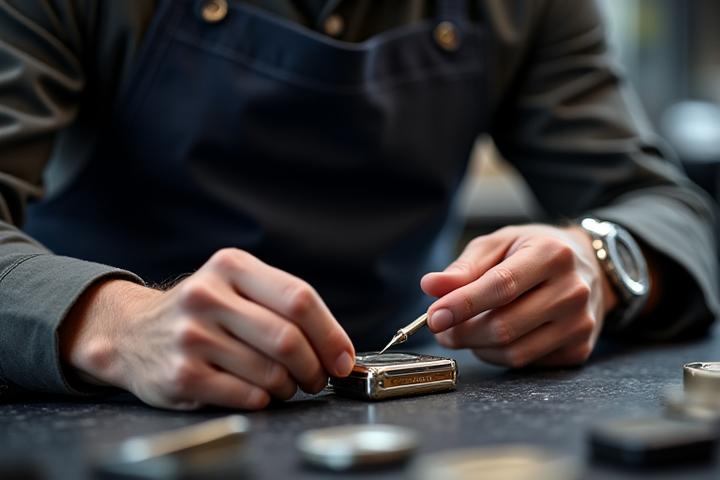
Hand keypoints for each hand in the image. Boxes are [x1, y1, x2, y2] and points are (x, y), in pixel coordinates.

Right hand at [60, 249, 354, 409]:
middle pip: (287, 338)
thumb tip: (336, 348)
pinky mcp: (181, 375)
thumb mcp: (234, 284)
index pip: (299, 299)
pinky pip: (246, 396)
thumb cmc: (201, 310)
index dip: (330, 334)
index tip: (342, 358)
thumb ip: (281, 303)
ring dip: (289, 386)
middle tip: (317, 378)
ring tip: (286, 384)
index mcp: (231, 267)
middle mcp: (207, 296)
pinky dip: (264, 400)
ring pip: (270, 372)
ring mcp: (191, 337)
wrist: (130, 332)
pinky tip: (259, 393)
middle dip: (314, 367)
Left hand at [421, 225, 617, 366]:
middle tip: (441, 329)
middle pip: (504, 326)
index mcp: (552, 254)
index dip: (462, 304)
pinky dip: (498, 356)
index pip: (501, 286)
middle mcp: (572, 290)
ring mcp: (580, 324)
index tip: (433, 316)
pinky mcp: (579, 349)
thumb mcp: (498, 245)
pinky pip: (526, 363)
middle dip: (462, 333)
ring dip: (477, 347)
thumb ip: (464, 267)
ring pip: (514, 352)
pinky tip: (493, 338)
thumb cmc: (533, 252)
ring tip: (465, 331)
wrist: (588, 267)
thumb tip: (430, 286)